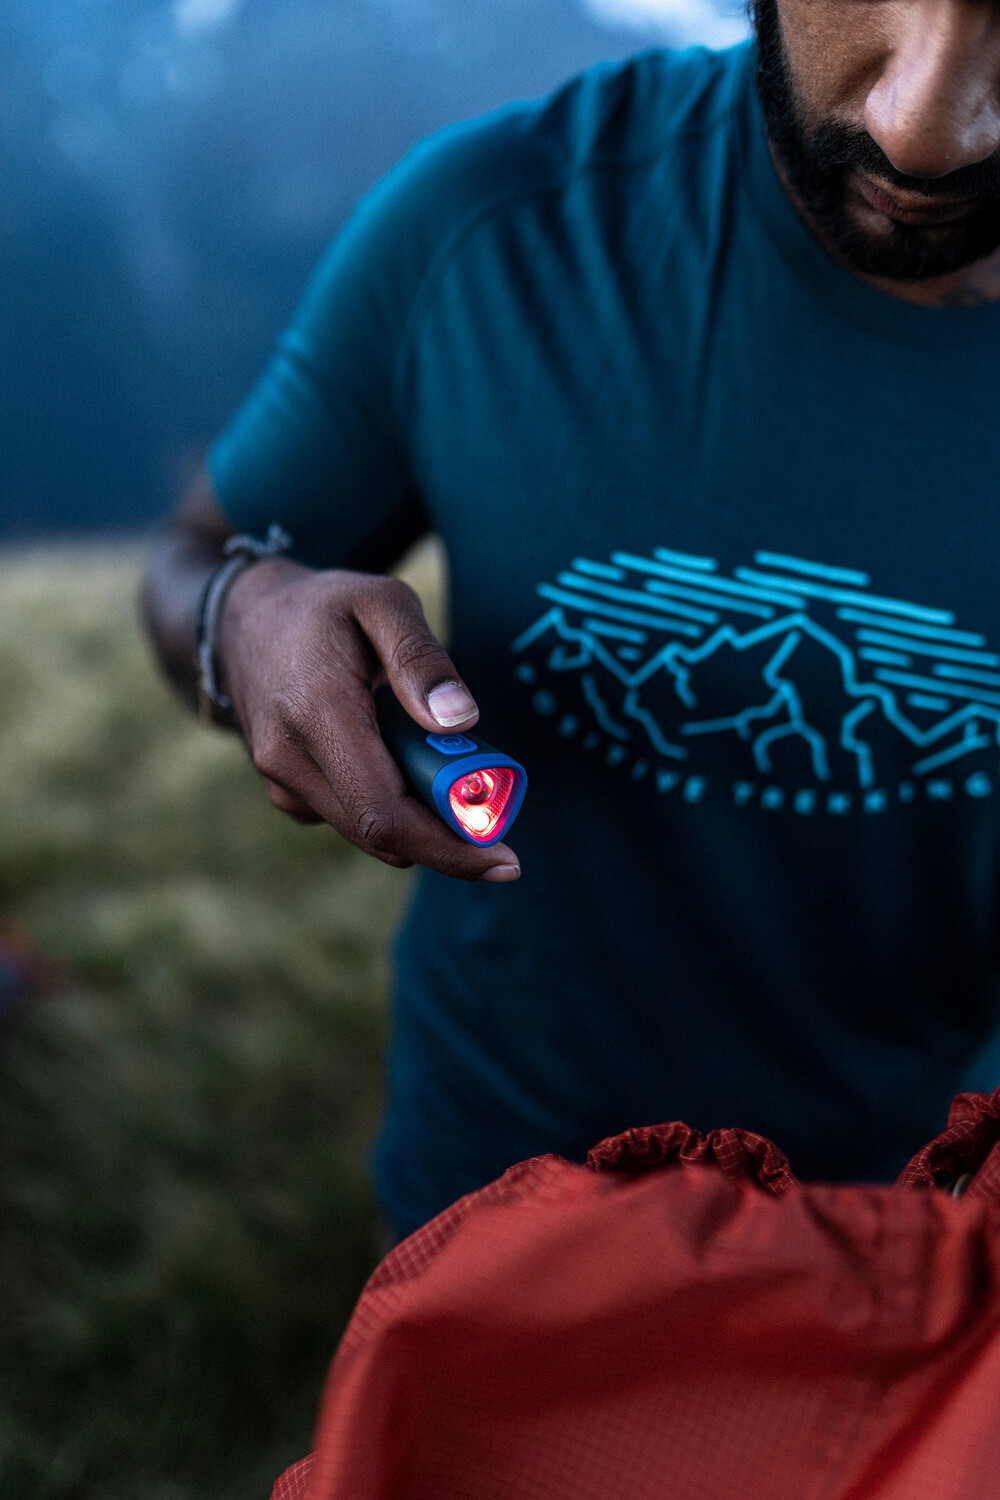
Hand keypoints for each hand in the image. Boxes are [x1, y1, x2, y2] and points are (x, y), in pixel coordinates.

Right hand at [215, 558, 520, 881]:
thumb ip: (421, 658)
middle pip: (383, 835)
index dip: (448, 846)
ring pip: (373, 833)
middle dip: (449, 840)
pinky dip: (394, 806)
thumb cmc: (323, 610)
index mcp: (315, 711)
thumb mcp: (381, 601)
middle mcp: (289, 760)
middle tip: (499, 817)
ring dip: (422, 818)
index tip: (505, 860)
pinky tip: (401, 759)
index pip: (384, 811)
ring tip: (440, 759)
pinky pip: (357, 819)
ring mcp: (283, 784)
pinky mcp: (289, 797)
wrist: (243, 627)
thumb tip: (459, 722)